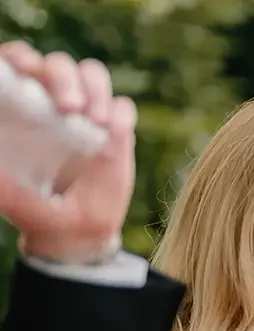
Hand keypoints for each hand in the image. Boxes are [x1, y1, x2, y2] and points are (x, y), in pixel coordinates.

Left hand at [0, 42, 133, 262]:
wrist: (78, 233)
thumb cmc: (39, 211)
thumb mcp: (16, 200)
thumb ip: (4, 186)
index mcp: (21, 109)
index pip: (20, 64)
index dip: (19, 57)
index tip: (23, 69)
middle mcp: (53, 102)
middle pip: (59, 65)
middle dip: (63, 77)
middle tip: (69, 108)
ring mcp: (87, 114)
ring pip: (94, 74)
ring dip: (96, 89)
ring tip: (97, 122)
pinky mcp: (117, 131)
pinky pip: (124, 107)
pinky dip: (121, 114)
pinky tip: (116, 133)